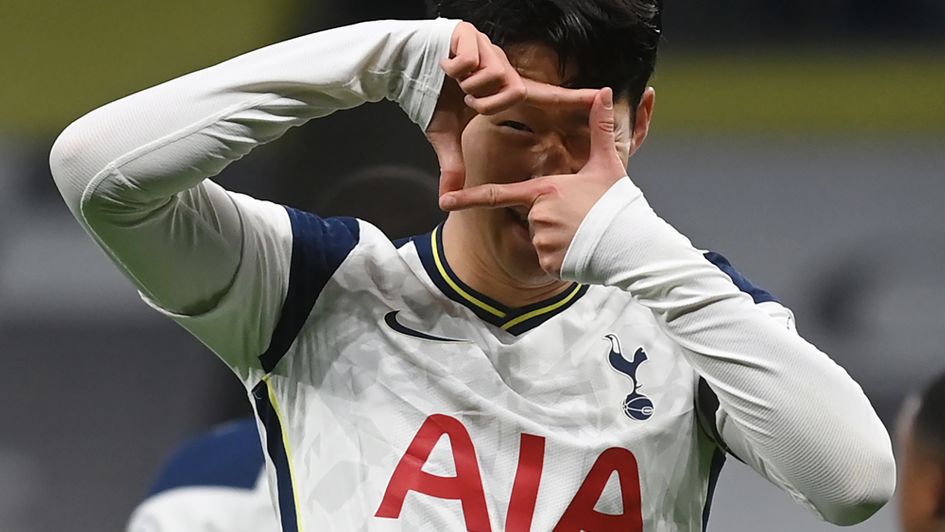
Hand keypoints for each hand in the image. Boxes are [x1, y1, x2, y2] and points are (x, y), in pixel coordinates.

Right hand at [426, 21, 599, 197]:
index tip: (601, 96)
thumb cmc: (428, 96)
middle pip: (514, 91)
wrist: (401, 66)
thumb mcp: (443, 135)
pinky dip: (456, 69)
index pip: (544, 94)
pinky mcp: (472, 36)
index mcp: (502, 87)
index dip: (572, 97)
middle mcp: (502, 66)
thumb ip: (452, 163)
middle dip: (487, 103)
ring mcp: (488, 49)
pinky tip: (445, 66)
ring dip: (471, 87)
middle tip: (467, 103)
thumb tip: (446, 195)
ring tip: (455, 82)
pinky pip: (473, 61)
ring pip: (494, 76)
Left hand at [438, 88, 626, 275]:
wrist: (632, 244)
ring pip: (541, 239)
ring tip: (585, 235)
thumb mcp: (608, 164)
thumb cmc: (617, 203)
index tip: (444, 202)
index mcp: (544, 191)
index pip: (498, 194)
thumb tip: (602, 91)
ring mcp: (542, 242)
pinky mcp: (549, 264)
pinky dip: (563, 257)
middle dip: (552, 218)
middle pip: (533, 217)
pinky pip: (549, 259)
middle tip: (581, 218)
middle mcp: (537, 216)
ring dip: (559, 238)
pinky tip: (583, 251)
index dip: (468, 198)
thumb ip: (600, 128)